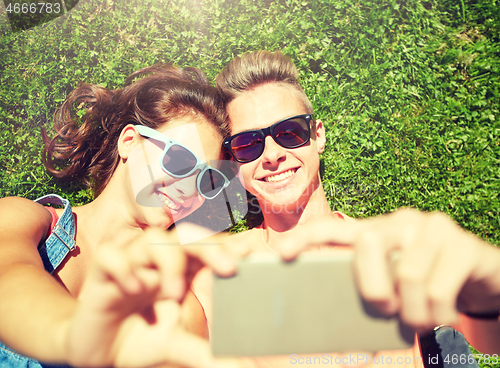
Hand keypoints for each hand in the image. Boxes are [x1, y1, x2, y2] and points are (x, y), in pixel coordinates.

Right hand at [64, 225, 242, 367]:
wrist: (96, 353)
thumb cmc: (139, 339)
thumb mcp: (174, 345)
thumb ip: (204, 353)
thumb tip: (240, 367)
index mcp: (179, 272)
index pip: (204, 248)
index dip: (225, 245)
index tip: (249, 251)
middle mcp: (157, 263)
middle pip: (184, 237)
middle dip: (208, 247)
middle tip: (229, 267)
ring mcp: (130, 265)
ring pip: (152, 240)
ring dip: (169, 261)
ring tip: (175, 293)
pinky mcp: (100, 276)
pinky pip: (110, 256)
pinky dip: (123, 267)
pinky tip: (133, 288)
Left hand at [277, 209, 499, 331]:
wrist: (481, 275)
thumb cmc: (426, 284)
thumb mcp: (396, 290)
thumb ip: (373, 300)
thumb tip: (351, 348)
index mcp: (375, 232)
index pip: (333, 227)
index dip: (305, 238)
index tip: (281, 254)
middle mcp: (400, 222)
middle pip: (366, 244)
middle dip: (371, 289)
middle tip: (386, 312)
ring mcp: (432, 228)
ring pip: (407, 274)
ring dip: (412, 314)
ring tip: (419, 324)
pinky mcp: (462, 244)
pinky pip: (438, 288)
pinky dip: (436, 317)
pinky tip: (442, 322)